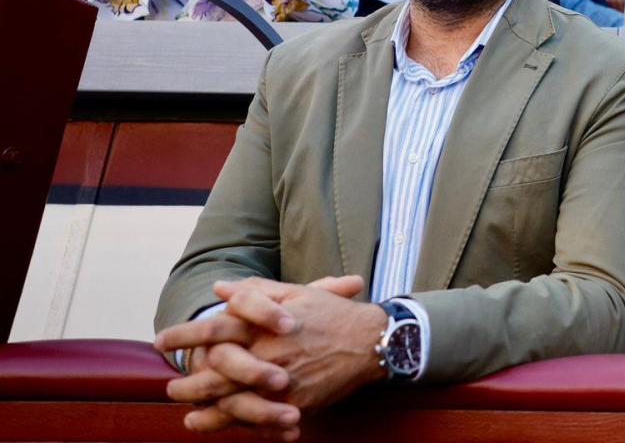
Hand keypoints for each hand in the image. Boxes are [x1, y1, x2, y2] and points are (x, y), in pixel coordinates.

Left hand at [156, 275, 363, 440]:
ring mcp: (281, 380)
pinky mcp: (294, 402)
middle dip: (188, 382)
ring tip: (188, 414)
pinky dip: (234, 424)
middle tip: (170, 387)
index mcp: (265, 324)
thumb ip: (256, 292)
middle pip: (215, 371)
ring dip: (204, 409)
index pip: (215, 327)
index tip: (162, 341)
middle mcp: (268, 352)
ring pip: (231, 400)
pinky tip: (220, 426)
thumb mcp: (298, 293)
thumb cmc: (335, 314)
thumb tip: (220, 288)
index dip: (184, 335)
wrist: (372, 342)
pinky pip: (257, 417)